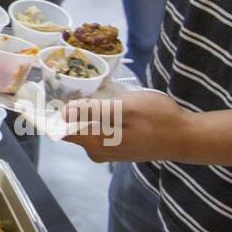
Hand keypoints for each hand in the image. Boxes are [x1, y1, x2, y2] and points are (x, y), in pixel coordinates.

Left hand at [61, 90, 192, 163]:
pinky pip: (99, 128)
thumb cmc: (157, 119)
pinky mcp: (118, 145)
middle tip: (71, 80)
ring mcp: (108, 150)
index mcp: (94, 143)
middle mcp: (97, 150)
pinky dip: (98, 114)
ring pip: (86, 125)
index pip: (60, 129)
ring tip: (90, 87)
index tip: (44, 92)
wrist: (186, 137)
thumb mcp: (125, 109)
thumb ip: (94, 111)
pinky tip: (107, 99)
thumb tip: (65, 112)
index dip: (49, 111)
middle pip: (71, 126)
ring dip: (85, 108)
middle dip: (68, 105)